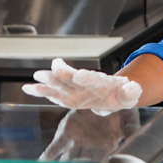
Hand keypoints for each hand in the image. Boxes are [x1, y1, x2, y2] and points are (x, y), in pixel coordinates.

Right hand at [22, 58, 141, 115]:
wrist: (114, 94)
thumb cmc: (122, 94)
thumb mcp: (130, 95)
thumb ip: (131, 92)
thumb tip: (134, 88)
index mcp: (101, 83)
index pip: (93, 79)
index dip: (86, 77)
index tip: (79, 75)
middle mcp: (85, 83)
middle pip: (73, 77)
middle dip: (64, 72)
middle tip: (54, 66)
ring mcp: (75, 89)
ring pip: (60, 83)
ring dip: (49, 79)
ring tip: (36, 75)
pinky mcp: (68, 96)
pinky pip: (54, 94)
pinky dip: (42, 91)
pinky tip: (28, 88)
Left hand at [40, 108, 140, 160]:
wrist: (105, 96)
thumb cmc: (122, 108)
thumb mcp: (130, 118)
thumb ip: (132, 130)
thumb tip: (138, 138)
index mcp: (108, 147)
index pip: (102, 162)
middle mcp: (91, 148)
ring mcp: (77, 141)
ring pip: (68, 159)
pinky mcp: (65, 133)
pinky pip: (54, 148)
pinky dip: (47, 157)